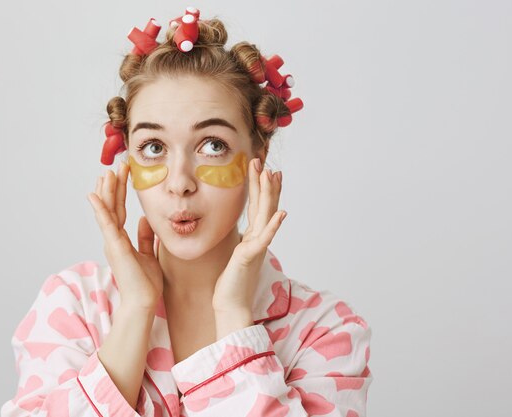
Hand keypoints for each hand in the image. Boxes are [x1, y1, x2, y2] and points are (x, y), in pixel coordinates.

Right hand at [87, 161, 162, 309]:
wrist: (143, 301)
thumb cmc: (145, 283)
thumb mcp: (148, 254)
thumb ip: (145, 237)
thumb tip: (145, 220)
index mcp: (121, 239)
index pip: (120, 210)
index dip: (121, 192)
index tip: (123, 174)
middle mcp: (114, 239)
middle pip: (112, 206)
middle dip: (114, 185)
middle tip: (117, 166)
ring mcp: (112, 242)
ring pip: (108, 211)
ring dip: (107, 191)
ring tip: (107, 173)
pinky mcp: (115, 247)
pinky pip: (106, 224)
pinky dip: (100, 209)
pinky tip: (94, 196)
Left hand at [212, 158, 286, 311]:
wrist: (231, 306)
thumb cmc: (230, 284)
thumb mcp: (236, 256)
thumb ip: (242, 243)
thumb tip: (242, 235)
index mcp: (252, 237)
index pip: (257, 207)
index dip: (259, 188)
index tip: (260, 168)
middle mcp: (258, 239)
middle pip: (264, 206)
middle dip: (264, 183)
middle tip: (265, 162)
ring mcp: (257, 246)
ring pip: (266, 215)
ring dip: (270, 194)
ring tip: (272, 175)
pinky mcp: (251, 256)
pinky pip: (265, 238)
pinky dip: (274, 225)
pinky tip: (281, 213)